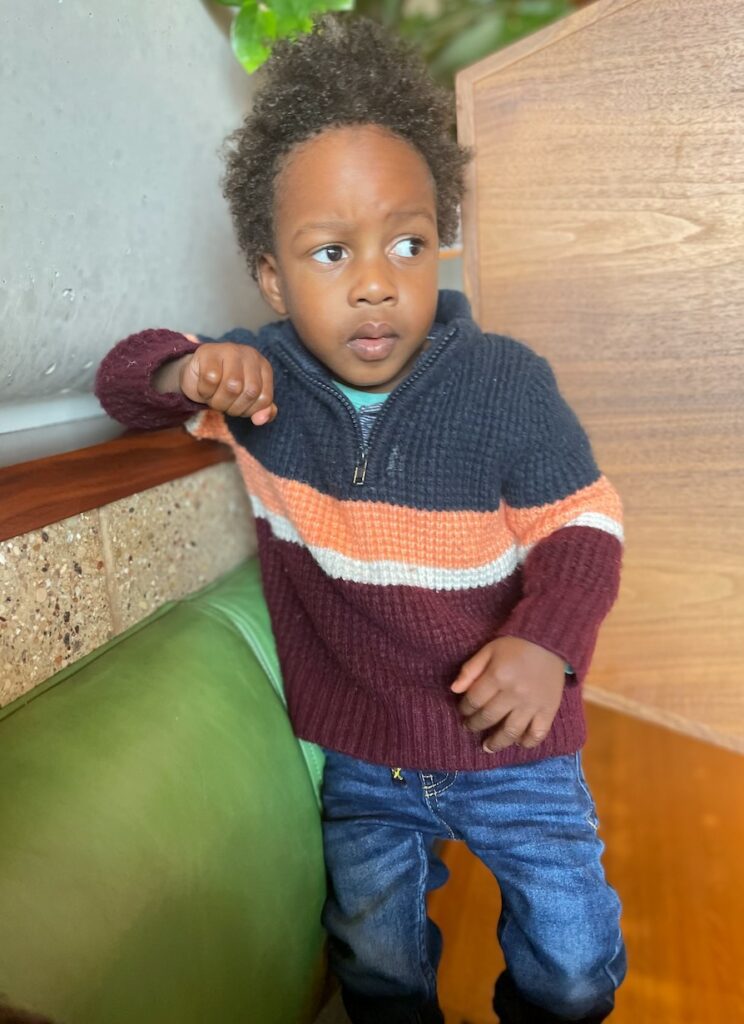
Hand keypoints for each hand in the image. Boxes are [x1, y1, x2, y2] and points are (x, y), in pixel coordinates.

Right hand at [177, 341, 276, 424]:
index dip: (250, 411)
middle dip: (234, 408)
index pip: (264, 398)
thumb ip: (260, 410)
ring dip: (219, 402)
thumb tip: (261, 420)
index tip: (238, 408)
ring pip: (232, 386)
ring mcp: (230, 350)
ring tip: (214, 398)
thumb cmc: (224, 387)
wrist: (196, 372)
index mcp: (264, 367)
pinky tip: (204, 388)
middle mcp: (250, 355)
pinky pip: (211, 379)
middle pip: (250, 392)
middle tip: (223, 404)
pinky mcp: (208, 352)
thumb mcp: (246, 399)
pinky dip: (205, 391)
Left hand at [451, 637, 564, 752]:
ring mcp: (532, 704)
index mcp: (497, 676)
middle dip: (475, 725)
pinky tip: (518, 743)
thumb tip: (454, 690)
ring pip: (511, 731)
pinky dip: (527, 742)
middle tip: (470, 727)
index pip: (474, 700)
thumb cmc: (516, 645)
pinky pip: (538, 733)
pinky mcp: (549, 710)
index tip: (463, 710)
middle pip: (489, 717)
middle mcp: (514, 693)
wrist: (550, 641)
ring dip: (497, 742)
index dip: (465, 708)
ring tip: (487, 747)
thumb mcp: (489, 650)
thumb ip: (470, 669)